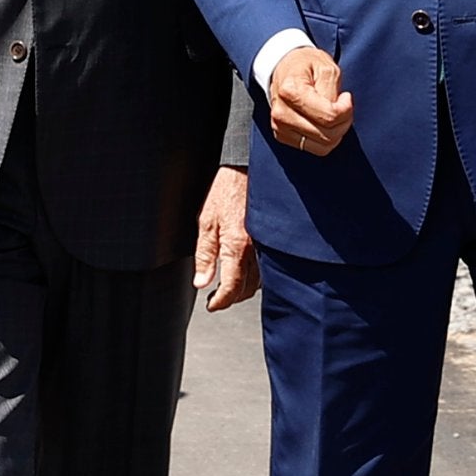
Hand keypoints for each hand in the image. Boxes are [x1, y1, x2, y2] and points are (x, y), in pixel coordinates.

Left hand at [194, 165, 257, 310]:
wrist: (248, 170)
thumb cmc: (226, 192)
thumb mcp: (206, 222)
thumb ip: (204, 255)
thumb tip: (201, 282)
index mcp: (237, 246)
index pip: (231, 287)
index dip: (221, 301)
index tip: (211, 305)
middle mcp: (256, 250)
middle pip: (247, 289)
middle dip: (231, 298)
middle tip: (216, 298)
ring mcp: (268, 246)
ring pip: (259, 281)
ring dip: (244, 289)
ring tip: (228, 287)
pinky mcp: (274, 241)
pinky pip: (268, 267)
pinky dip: (256, 276)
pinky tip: (245, 272)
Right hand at [267, 45, 355, 155]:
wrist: (284, 67)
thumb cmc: (306, 65)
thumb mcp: (326, 68)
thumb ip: (333, 92)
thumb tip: (337, 113)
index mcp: (290, 92)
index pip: (329, 117)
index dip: (346, 110)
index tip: (346, 97)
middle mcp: (281, 113)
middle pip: (327, 135)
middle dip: (344, 123)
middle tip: (344, 107)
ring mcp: (279, 126)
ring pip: (322, 147)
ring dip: (336, 133)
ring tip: (335, 115)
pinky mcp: (282, 135)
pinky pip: (314, 149)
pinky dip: (325, 138)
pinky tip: (323, 122)